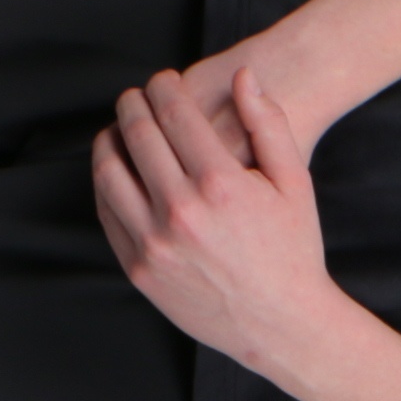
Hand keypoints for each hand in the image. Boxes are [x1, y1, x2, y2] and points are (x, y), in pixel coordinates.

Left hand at [90, 66, 346, 374]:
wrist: (281, 322)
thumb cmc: (292, 250)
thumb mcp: (295, 181)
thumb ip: (268, 124)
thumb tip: (243, 77)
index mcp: (221, 184)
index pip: (174, 114)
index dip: (163, 87)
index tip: (163, 80)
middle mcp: (181, 211)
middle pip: (137, 135)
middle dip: (132, 104)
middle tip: (135, 95)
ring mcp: (154, 242)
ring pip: (109, 172)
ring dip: (109, 139)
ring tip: (118, 129)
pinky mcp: (138, 268)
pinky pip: (107, 212)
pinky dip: (105, 183)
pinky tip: (116, 171)